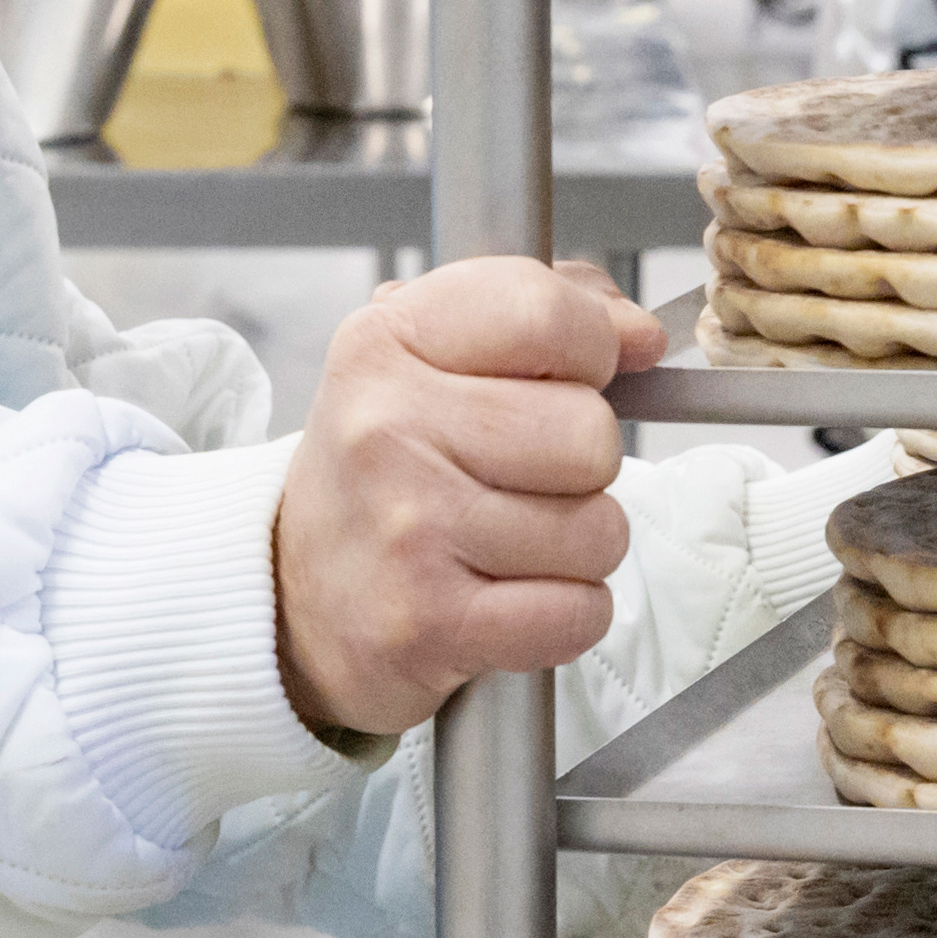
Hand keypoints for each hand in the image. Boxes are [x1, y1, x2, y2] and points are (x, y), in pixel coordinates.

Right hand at [270, 258, 666, 742]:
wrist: (295, 599)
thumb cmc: (388, 467)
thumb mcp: (432, 356)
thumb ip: (548, 312)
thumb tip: (641, 335)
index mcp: (385, 341)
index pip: (547, 313)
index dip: (592, 346)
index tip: (573, 373)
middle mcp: (386, 429)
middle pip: (590, 434)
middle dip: (584, 464)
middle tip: (524, 476)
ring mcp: (407, 530)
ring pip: (598, 530)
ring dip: (578, 545)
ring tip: (511, 539)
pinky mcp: (430, 625)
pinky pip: (581, 612)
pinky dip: (569, 614)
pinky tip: (513, 597)